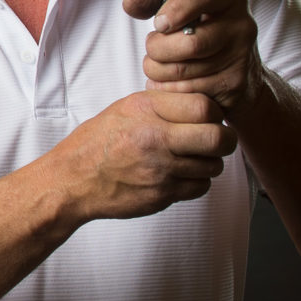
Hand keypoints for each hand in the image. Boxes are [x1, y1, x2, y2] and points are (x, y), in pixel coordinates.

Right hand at [48, 89, 237, 222]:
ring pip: (213, 166)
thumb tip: (202, 105)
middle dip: (226, 139)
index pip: (204, 106)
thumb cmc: (99, 141)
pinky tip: (181, 174)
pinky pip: (200, 187)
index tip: (210, 117)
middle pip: (218, 138)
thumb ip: (163, 104)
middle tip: (220, 139)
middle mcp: (155, 137)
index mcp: (146, 109)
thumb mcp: (126, 108)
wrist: (74, 179)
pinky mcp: (162, 195)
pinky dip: (197, 182)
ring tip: (193, 157)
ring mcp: (160, 169)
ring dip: (210, 162)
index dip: (215, 112)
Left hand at [122, 0, 266, 116]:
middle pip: (191, 42)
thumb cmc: (202, 29)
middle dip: (158, 48)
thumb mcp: (182, 4)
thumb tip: (131, 3)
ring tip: (156, 65)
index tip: (159, 23)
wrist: (241, 71)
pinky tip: (167, 81)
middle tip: (152, 48)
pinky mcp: (233, 85)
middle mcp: (241, 24)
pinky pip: (187, 91)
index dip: (176, 9)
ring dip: (158, 70)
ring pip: (183, 70)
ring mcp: (240, 57)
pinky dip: (167, 88)